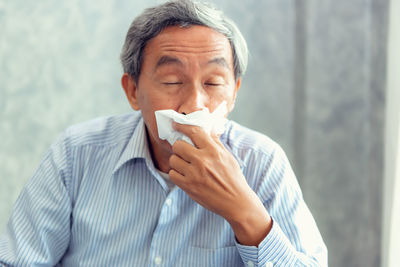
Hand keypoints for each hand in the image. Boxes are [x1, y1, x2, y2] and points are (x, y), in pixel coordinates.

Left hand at [168, 123, 272, 245]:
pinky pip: (172, 174)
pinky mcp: (188, 186)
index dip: (182, 126)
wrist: (235, 202)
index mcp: (213, 151)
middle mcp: (202, 161)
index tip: (176, 124)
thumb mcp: (227, 156)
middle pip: (178, 145)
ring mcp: (194, 174)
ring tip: (185, 164)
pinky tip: (184, 174)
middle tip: (183, 151)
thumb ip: (215, 142)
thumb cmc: (233, 178)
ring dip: (177, 161)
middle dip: (179, 147)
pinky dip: (176, 173)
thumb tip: (207, 128)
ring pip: (173, 159)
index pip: (193, 132)